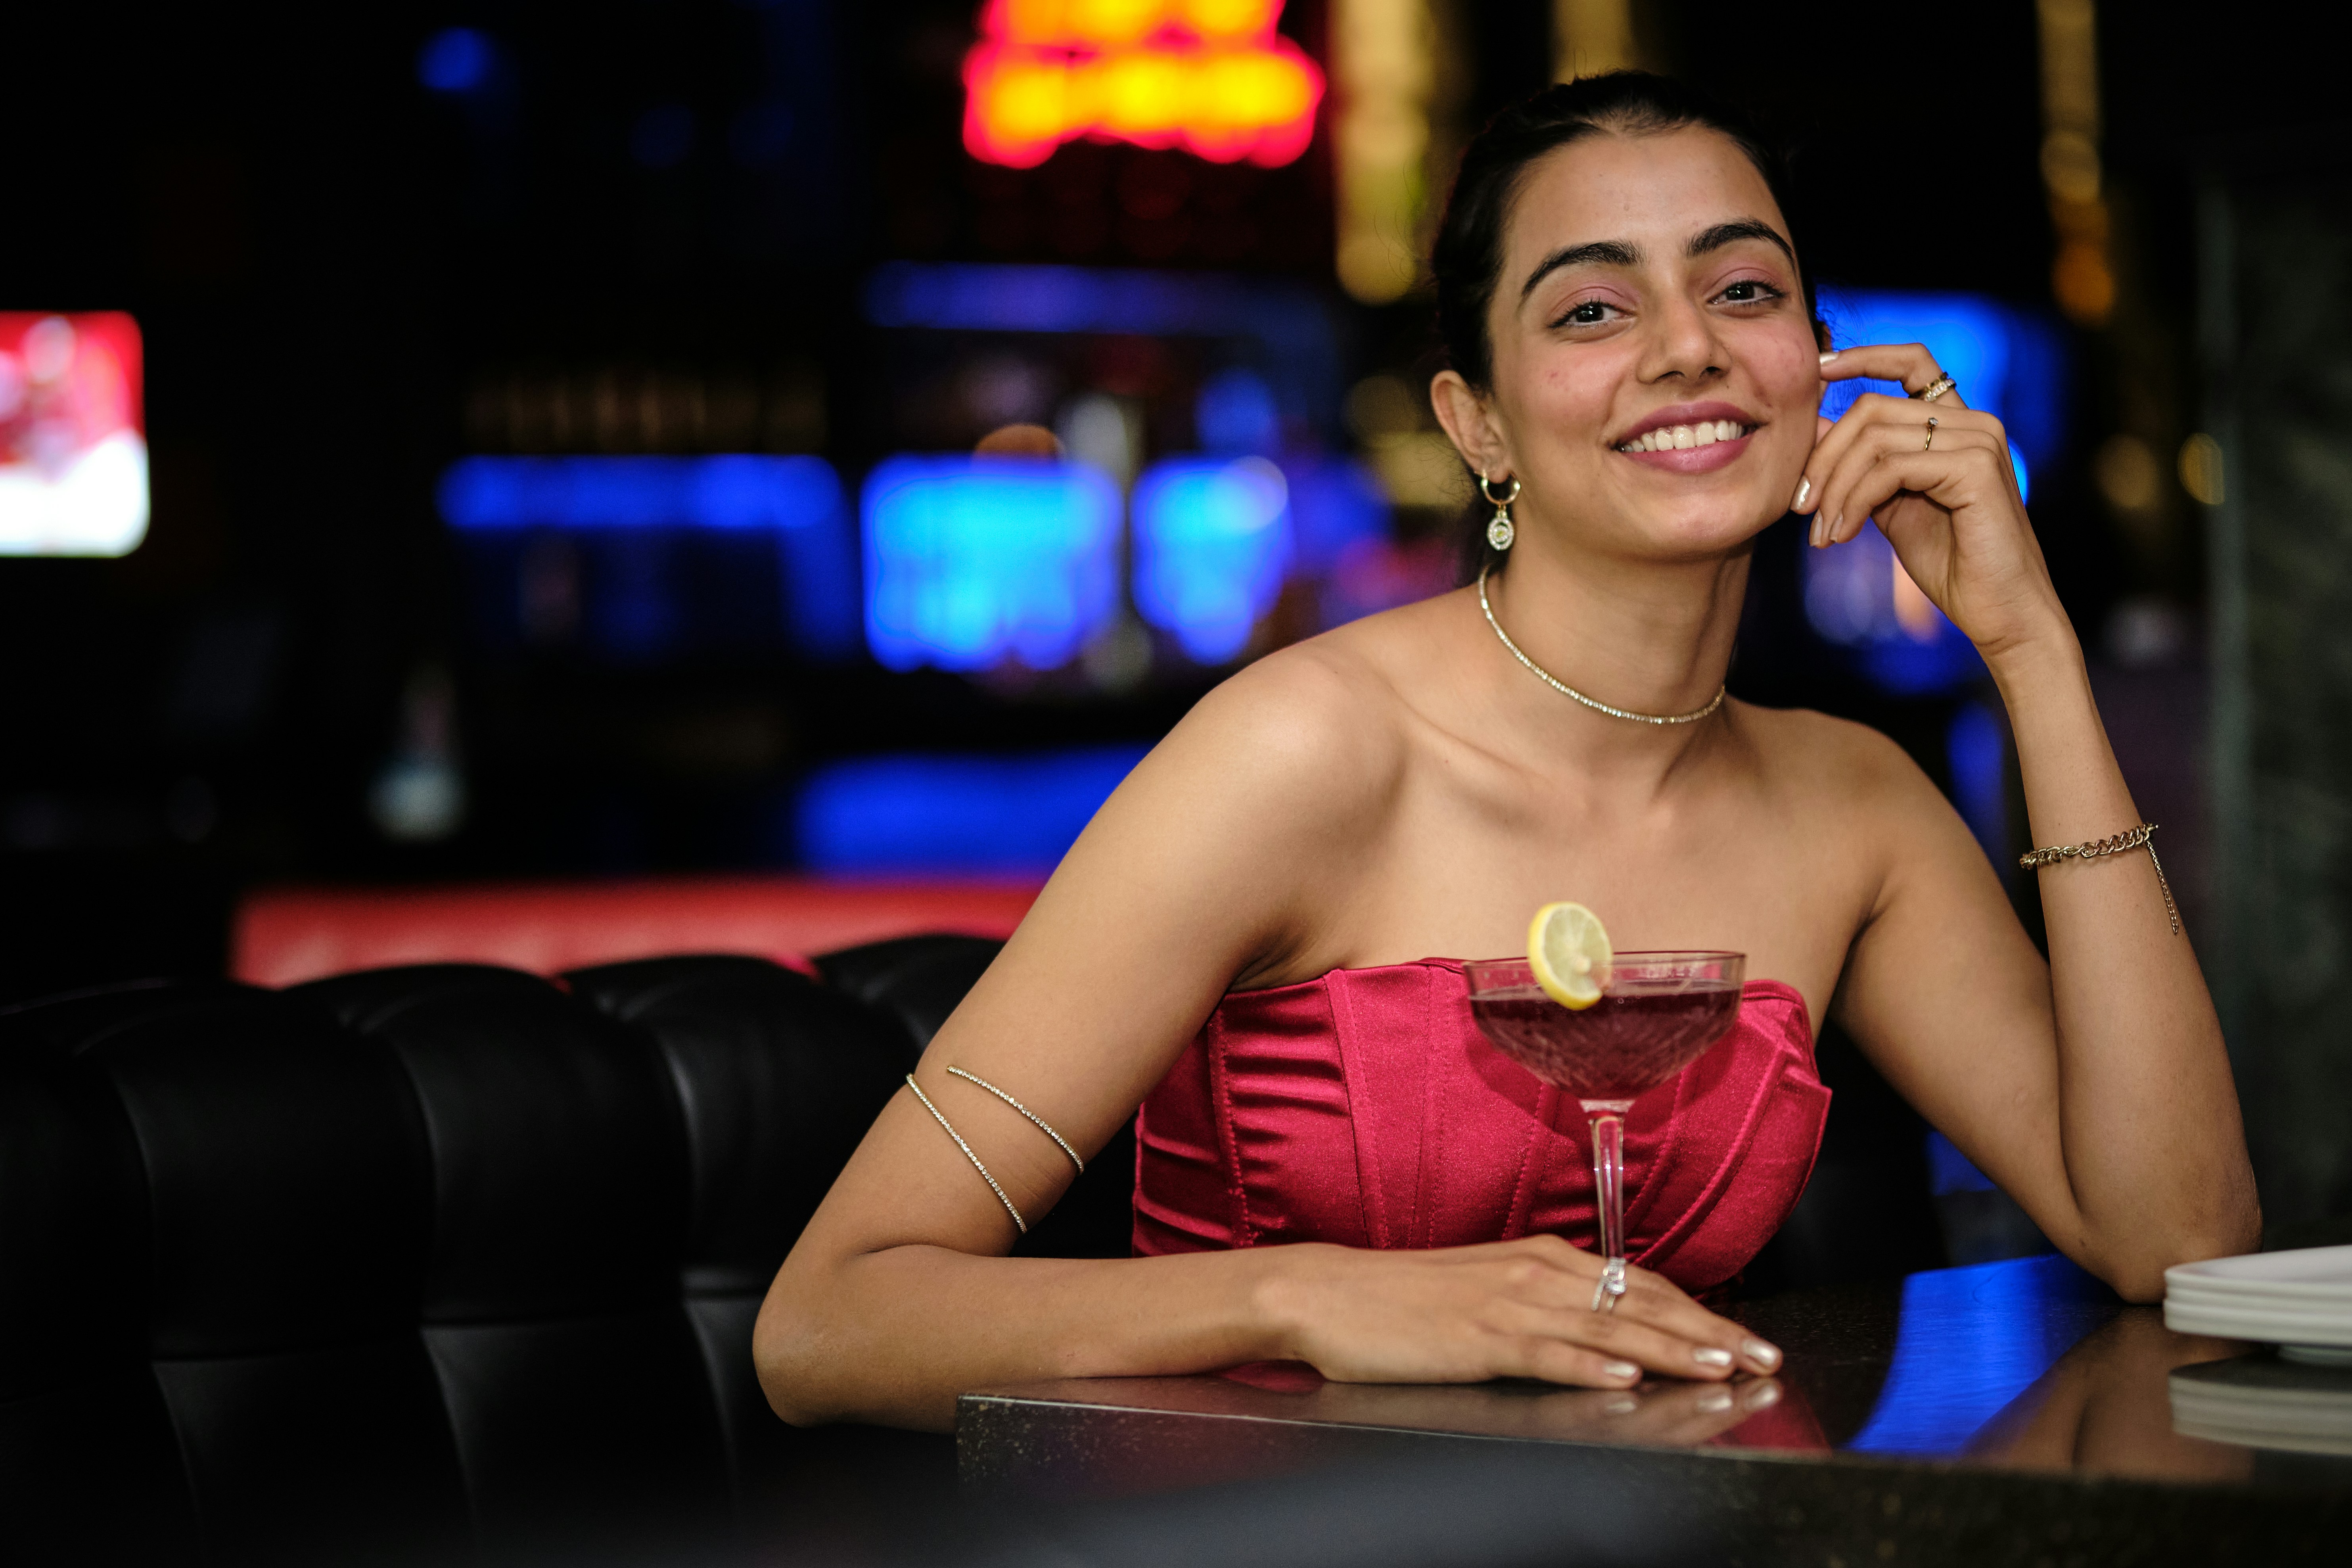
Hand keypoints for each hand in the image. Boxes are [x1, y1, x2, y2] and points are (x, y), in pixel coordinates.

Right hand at [1258, 1236, 1782, 1388]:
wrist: (1327, 1292)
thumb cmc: (1403, 1298)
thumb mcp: (1486, 1289)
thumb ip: (1545, 1301)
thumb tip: (1600, 1324)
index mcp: (1542, 1260)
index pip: (1638, 1286)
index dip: (1699, 1312)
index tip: (1746, 1338)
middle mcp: (1536, 1273)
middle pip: (1639, 1305)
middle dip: (1708, 1333)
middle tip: (1763, 1359)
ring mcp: (1508, 1305)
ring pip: (1607, 1330)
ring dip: (1669, 1351)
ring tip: (1720, 1369)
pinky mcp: (1478, 1339)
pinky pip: (1545, 1354)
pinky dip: (1589, 1368)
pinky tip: (1622, 1382)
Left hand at [1793, 343, 2070, 664]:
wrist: (2000, 611)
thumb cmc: (1950, 563)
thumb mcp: (1890, 505)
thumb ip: (1862, 466)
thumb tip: (1813, 426)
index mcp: (1957, 424)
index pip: (1911, 362)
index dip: (1861, 357)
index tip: (1816, 372)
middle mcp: (1974, 422)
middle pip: (1871, 407)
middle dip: (1823, 456)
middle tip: (1801, 507)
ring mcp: (1979, 440)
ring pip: (1874, 438)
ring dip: (1833, 488)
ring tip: (1820, 532)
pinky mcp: (1975, 467)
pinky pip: (1890, 468)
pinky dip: (1853, 502)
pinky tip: (1841, 535)